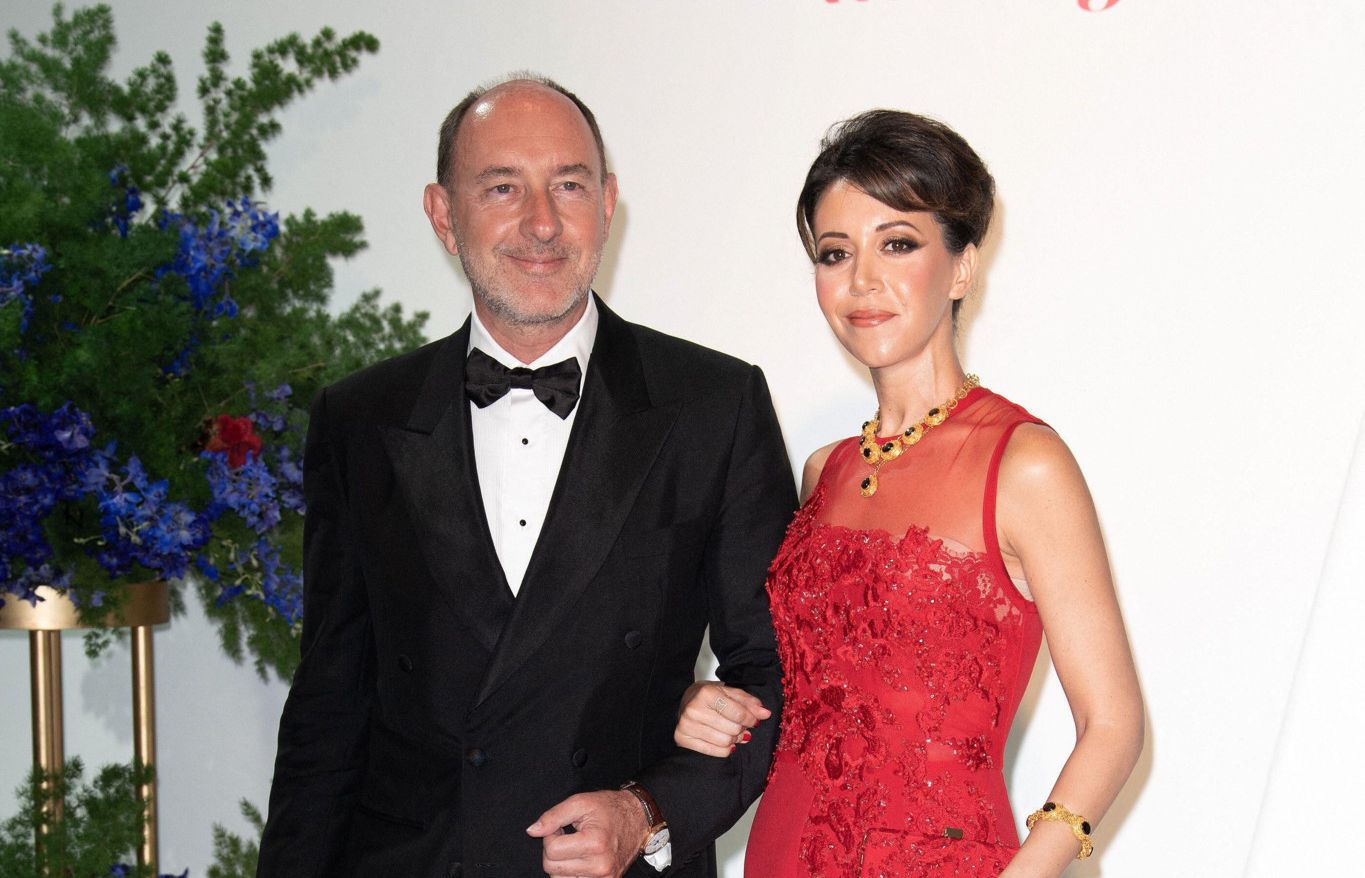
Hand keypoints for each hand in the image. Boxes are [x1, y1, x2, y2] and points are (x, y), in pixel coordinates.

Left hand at [527, 790, 647, 877]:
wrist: (638, 820)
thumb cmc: (609, 809)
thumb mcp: (580, 803)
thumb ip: (553, 816)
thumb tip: (532, 831)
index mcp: (594, 843)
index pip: (551, 851)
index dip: (550, 835)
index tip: (561, 827)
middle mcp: (600, 866)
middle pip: (552, 868)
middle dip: (554, 850)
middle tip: (567, 836)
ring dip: (561, 864)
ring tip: (576, 847)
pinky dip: (571, 873)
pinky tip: (580, 858)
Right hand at [674, 681, 770, 757]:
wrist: (686, 700)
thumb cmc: (710, 697)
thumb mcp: (730, 693)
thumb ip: (749, 703)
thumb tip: (765, 714)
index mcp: (706, 693)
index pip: (737, 713)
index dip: (750, 719)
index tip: (755, 721)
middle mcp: (693, 709)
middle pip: (732, 729)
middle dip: (741, 729)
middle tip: (740, 726)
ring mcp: (686, 725)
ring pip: (724, 742)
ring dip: (734, 740)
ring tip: (732, 733)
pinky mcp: (682, 738)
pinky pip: (713, 752)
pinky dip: (725, 749)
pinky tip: (725, 742)